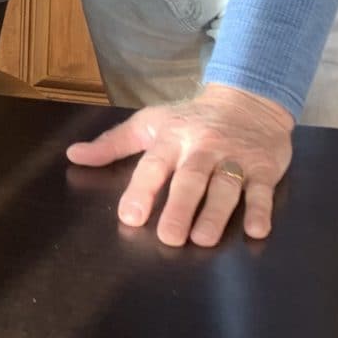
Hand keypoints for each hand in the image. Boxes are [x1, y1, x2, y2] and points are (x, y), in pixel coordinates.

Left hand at [65, 83, 293, 246]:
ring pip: (225, 187)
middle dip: (180, 208)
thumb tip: (73, 155)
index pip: (154, 165)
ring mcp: (235, 158)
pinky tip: (257, 229)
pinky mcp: (264, 167)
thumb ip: (112, 143)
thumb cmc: (192, 117)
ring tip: (204, 239)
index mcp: (172, 138)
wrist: (249, 98)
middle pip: (191, 179)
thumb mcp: (150, 123)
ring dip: (216, 214)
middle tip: (169, 238)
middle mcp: (203, 148)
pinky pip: (263, 190)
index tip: (131, 216)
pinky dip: (261, 210)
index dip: (142, 190)